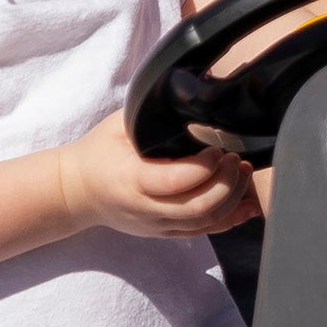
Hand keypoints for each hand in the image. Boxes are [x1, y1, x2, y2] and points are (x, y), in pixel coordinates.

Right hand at [58, 117, 257, 239]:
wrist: (78, 191)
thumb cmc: (100, 151)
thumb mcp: (119, 124)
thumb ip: (152, 114)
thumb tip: (193, 94)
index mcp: (130, 179)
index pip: (173, 182)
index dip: (203, 167)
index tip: (216, 147)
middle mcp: (145, 209)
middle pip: (196, 208)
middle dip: (226, 184)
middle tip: (236, 158)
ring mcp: (156, 225)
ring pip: (204, 223)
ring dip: (232, 199)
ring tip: (243, 172)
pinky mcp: (165, 232)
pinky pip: (203, 232)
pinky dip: (230, 219)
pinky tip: (248, 204)